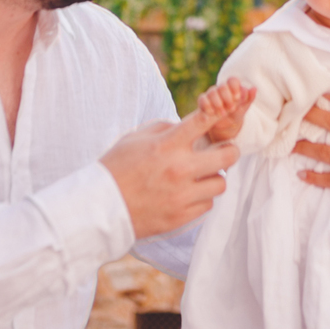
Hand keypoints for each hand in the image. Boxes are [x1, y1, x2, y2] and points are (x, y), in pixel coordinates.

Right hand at [101, 112, 238, 238]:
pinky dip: (201, 198)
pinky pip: (207, 204)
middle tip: (223, 151)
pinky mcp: (181, 217)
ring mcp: (182, 195)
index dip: (220, 113)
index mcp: (167, 145)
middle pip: (227, 156)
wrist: (101, 207)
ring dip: (213, 178)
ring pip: (220, 183)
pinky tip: (187, 194)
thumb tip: (186, 125)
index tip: (228, 111)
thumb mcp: (135, 138)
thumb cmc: (116, 168)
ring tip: (200, 176)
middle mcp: (179, 169)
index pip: (204, 122)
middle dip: (229, 151)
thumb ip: (164, 128)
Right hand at [196, 79, 255, 143]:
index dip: (234, 87)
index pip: (232, 80)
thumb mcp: (244, 107)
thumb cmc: (236, 113)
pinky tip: (211, 113)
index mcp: (232, 88)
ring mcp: (211, 94)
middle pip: (222, 86)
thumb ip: (249, 98)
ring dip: (218, 104)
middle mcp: (221, 89)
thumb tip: (254, 88)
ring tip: (222, 114)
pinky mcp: (203, 101)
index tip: (237, 97)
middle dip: (227, 98)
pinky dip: (206, 106)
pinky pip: (202, 99)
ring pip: (212, 92)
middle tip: (231, 108)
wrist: (225, 125)